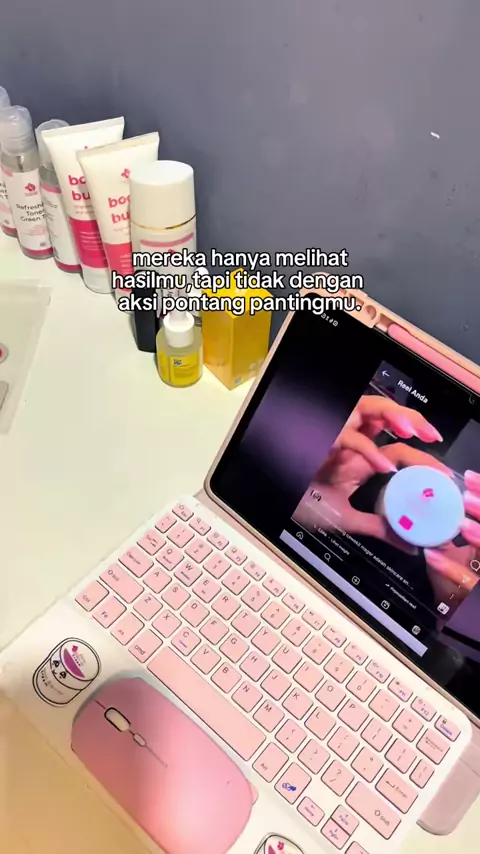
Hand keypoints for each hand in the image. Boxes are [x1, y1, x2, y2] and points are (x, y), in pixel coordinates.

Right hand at [294, 395, 443, 545]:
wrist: (277, 502)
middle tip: (431, 435)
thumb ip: (378, 528)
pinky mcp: (322, 442)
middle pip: (386, 414)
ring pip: (368, 407)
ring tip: (411, 430)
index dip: (422, 456)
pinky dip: (368, 451)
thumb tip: (410, 545)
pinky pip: (348, 437)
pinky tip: (383, 466)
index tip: (443, 473)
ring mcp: (337, 437)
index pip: (396, 448)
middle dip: (413, 419)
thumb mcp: (347, 518)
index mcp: (359, 459)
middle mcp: (352, 442)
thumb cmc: (302, 504)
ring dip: (393, 415)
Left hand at [424, 469, 479, 606]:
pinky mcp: (475, 596)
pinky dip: (449, 568)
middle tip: (467, 496)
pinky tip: (432, 555)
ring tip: (461, 524)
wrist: (465, 619)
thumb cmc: (464, 579)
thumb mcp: (465, 552)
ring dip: (479, 537)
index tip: (470, 478)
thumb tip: (443, 501)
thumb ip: (457, 529)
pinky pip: (469, 582)